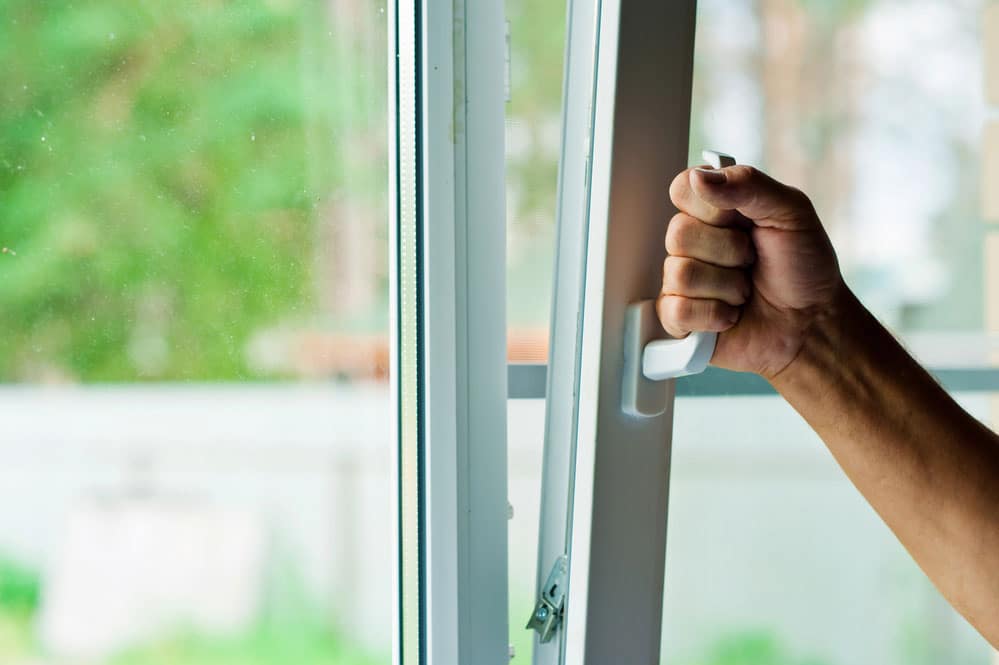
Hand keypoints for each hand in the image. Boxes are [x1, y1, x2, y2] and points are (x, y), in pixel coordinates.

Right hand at [660, 164, 842, 378]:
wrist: (813, 323)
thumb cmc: (805, 267)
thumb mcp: (791, 212)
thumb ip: (748, 184)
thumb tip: (698, 176)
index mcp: (715, 209)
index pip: (682, 189)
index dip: (713, 208)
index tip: (745, 220)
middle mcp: (694, 242)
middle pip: (678, 234)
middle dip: (729, 252)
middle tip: (752, 261)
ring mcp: (682, 281)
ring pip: (680, 274)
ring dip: (727, 287)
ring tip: (745, 292)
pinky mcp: (679, 318)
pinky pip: (676, 311)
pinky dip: (714, 315)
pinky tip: (731, 315)